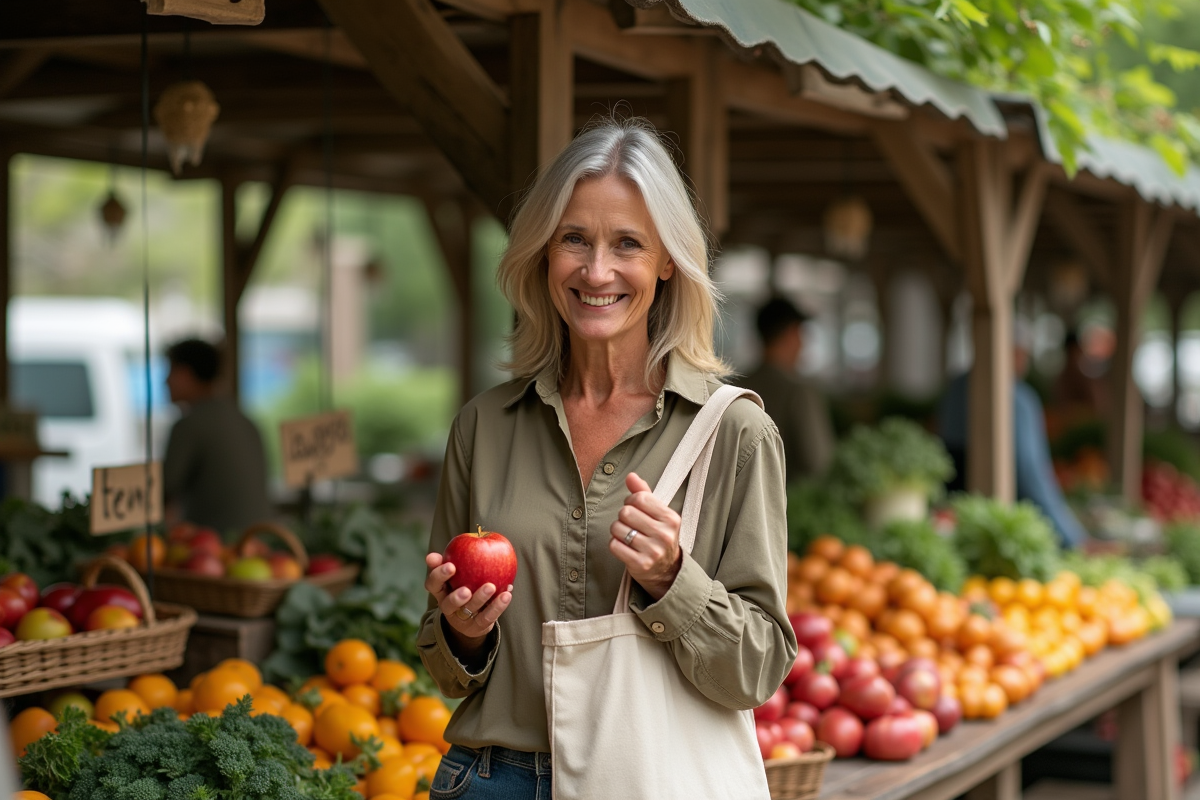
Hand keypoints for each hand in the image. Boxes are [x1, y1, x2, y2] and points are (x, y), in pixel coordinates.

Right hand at [424, 552, 512, 651]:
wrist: (472, 617)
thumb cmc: (465, 584)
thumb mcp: (459, 573)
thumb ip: (458, 558)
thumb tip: (462, 540)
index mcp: (440, 591)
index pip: (432, 584)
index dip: (438, 575)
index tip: (451, 565)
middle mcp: (447, 607)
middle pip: (448, 604)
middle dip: (456, 596)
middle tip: (466, 589)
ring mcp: (462, 619)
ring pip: (469, 611)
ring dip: (480, 598)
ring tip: (491, 586)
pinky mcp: (477, 627)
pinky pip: (488, 617)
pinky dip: (498, 605)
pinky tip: (507, 593)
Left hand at [610, 472, 682, 599]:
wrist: (666, 571)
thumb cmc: (659, 536)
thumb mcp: (658, 514)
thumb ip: (644, 493)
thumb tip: (631, 476)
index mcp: (671, 518)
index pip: (640, 498)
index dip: (631, 501)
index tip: (634, 509)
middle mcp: (664, 534)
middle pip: (626, 512)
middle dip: (623, 516)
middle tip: (630, 524)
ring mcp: (653, 551)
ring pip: (617, 528)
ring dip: (617, 530)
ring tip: (627, 536)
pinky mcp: (640, 564)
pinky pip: (614, 545)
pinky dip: (615, 544)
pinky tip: (624, 547)